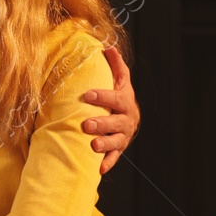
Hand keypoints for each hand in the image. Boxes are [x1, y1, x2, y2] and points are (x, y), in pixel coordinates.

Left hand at [82, 45, 139, 173]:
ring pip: (116, 141)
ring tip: (93, 145)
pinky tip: (99, 169)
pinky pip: (114, 157)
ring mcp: (123, 136)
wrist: (129, 117)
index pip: (115, 98)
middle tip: (86, 124)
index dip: (103, 96)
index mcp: (125, 101)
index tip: (88, 94)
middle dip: (102, 123)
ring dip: (105, 144)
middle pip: (116, 122)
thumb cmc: (119, 96)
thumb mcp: (120, 79)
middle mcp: (127, 119)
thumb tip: (108, 46)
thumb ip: (115, 65)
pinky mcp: (119, 149)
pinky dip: (108, 163)